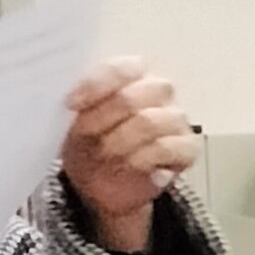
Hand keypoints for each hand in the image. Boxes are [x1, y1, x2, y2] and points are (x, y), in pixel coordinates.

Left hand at [59, 63, 196, 254]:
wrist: (101, 185)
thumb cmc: (88, 144)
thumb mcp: (72, 122)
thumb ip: (74, 103)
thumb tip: (67, 97)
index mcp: (129, 75)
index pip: (120, 69)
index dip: (95, 85)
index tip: (70, 104)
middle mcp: (156, 91)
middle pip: (135, 95)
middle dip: (104, 117)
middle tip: (85, 135)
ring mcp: (174, 119)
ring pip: (151, 122)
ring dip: (121, 141)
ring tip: (103, 155)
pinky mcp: (186, 147)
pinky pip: (167, 148)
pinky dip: (142, 158)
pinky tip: (128, 166)